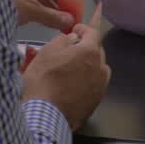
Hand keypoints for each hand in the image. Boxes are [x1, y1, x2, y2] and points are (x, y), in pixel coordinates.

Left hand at [9, 0, 73, 30]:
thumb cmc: (5, 0)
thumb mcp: (30, 9)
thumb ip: (52, 16)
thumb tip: (71, 22)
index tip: (69, 11)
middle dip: (51, 6)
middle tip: (61, 21)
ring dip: (39, 9)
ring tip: (49, 24)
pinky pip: (18, 0)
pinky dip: (26, 10)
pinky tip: (30, 21)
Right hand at [22, 6, 110, 129]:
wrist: (45, 115)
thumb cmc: (44, 79)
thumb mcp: (47, 51)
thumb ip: (64, 39)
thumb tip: (73, 38)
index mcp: (90, 52)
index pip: (93, 33)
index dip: (83, 28)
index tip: (75, 29)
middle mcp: (100, 68)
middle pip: (97, 51)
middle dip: (86, 47)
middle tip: (72, 48)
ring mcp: (100, 87)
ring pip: (98, 69)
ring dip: (89, 65)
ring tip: (74, 68)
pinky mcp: (96, 102)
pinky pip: (94, 85)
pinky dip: (87, 81)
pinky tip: (74, 85)